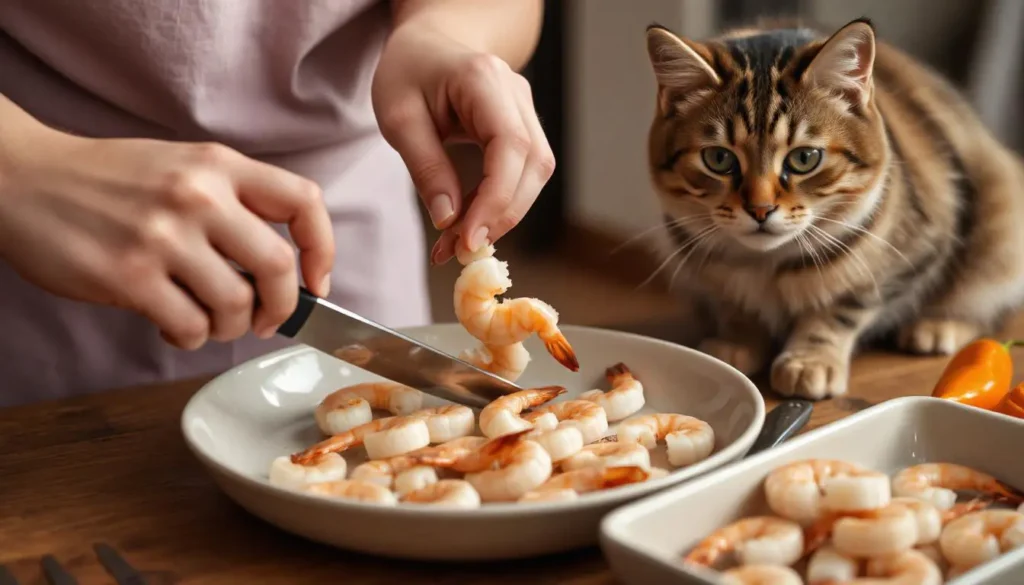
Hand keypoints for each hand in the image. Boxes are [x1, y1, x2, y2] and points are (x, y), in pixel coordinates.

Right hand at [0, 131, 333, 348]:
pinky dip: (191, 338)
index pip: (304, 202)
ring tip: (207, 321)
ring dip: (230, 327)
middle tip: (266, 320)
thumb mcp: (180, 166)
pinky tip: (173, 326)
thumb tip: (282, 268)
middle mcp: (198, 195)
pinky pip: (191, 327)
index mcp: (219, 164)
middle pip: (277, 267)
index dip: (322, 249)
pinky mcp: (130, 276)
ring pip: (236, 305)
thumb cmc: (106, 179)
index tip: (317, 282)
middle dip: (281, 307)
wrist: (21, 178)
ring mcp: (163, 236)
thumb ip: (231, 202)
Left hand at [371, 24, 554, 263]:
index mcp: (484, 80)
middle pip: (534, 165)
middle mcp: (517, 93)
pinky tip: (471, 223)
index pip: (510, 147)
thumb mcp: (398, 118)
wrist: (428, 44)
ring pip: (536, 174)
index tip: (468, 238)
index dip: (496, 199)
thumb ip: (425, 167)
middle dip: (502, 215)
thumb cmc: (408, 72)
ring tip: (460, 242)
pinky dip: (500, 203)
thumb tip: (449, 220)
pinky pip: (524, 173)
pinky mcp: (524, 128)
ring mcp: (526, 110)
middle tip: (462, 250)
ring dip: (503, 214)